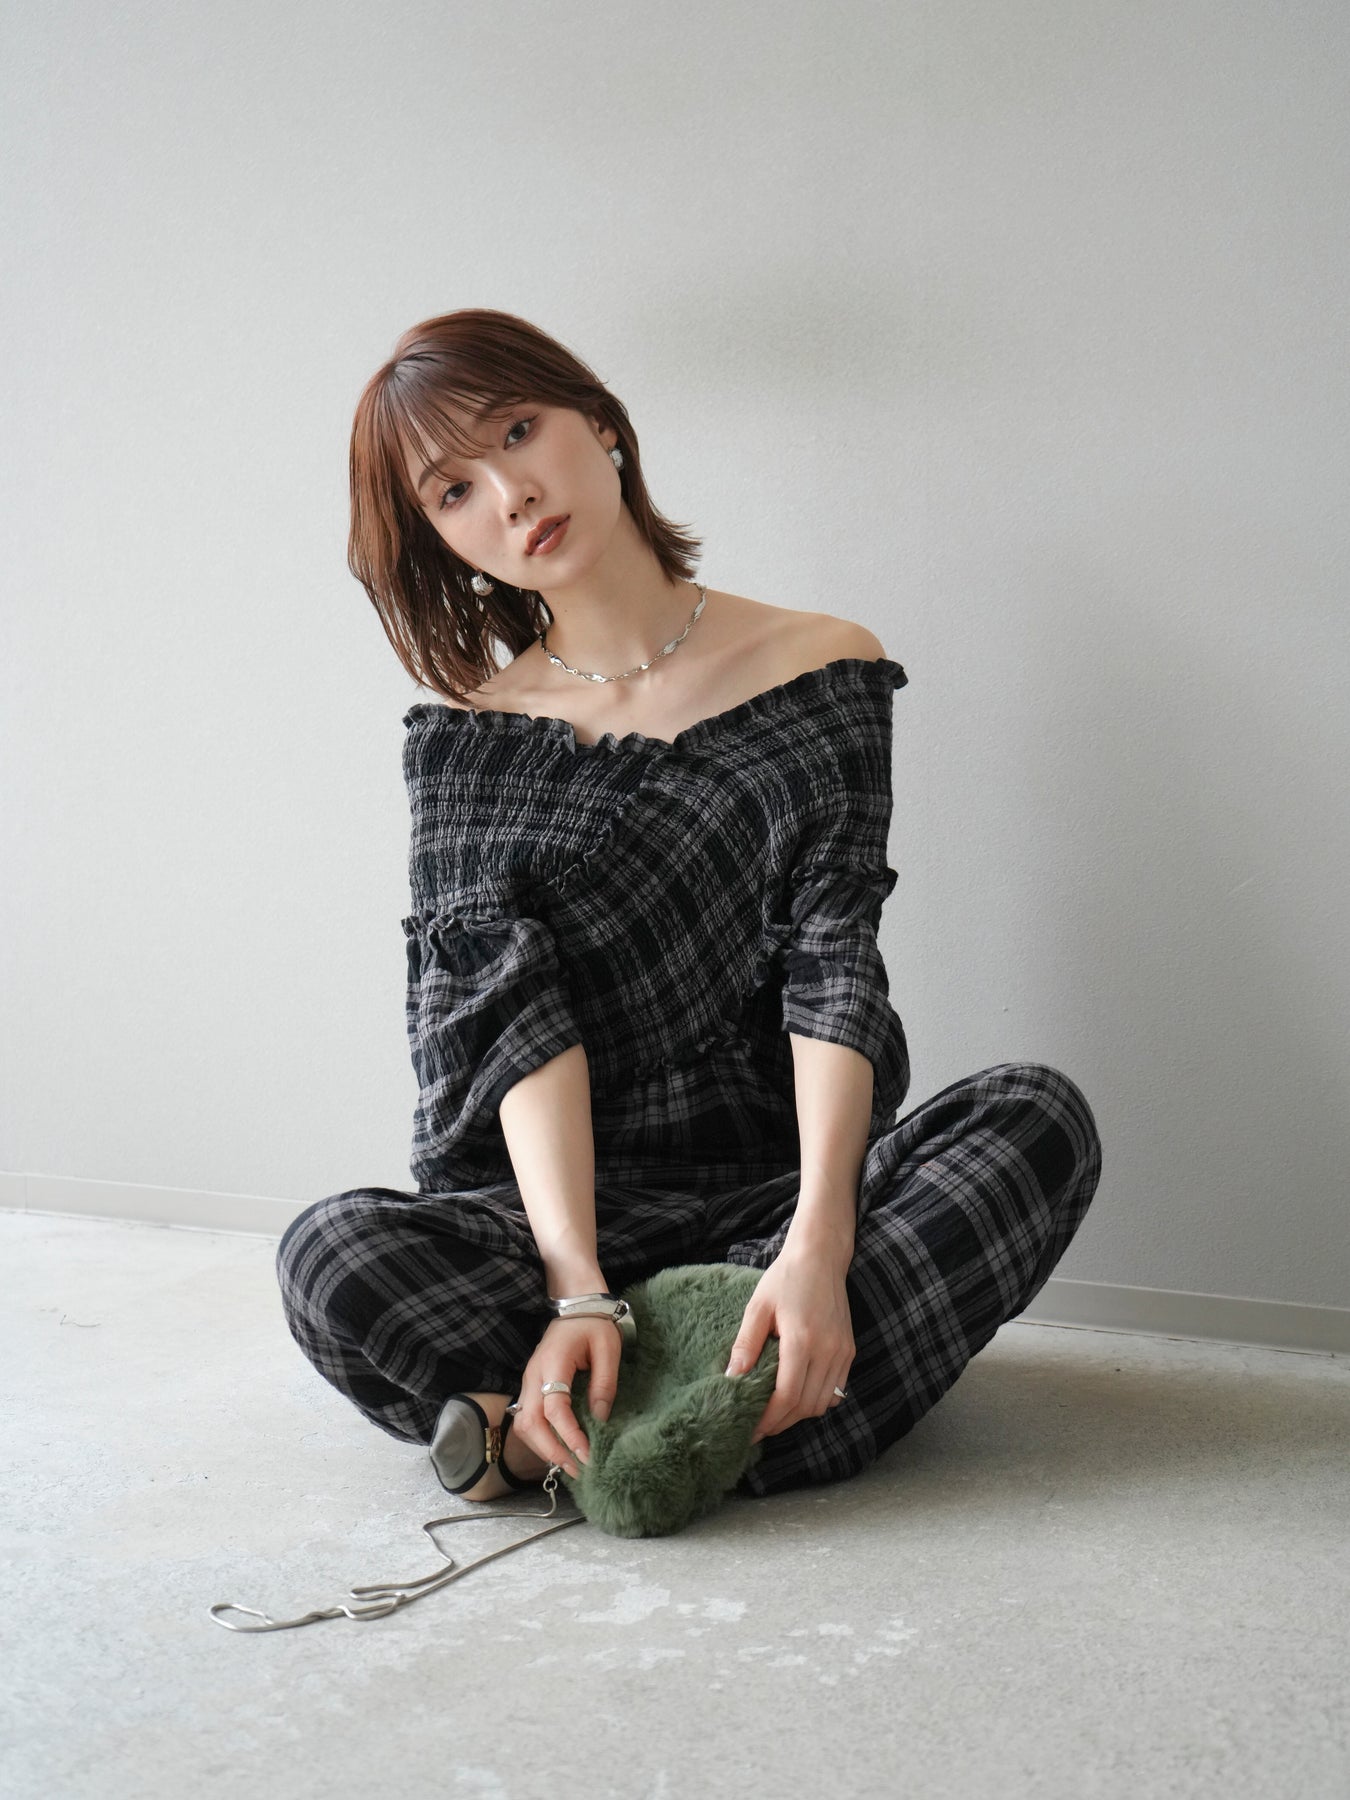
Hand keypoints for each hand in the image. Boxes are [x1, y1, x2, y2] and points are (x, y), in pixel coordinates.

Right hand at [509, 1315, 621, 1476]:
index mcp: (553, 1362)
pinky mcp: (531, 1386)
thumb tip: (599, 1419)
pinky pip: (527, 1419)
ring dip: (543, 1448)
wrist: (575, 1305)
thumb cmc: (594, 1324)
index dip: (568, 1434)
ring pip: (524, 1424)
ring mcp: (529, 1381)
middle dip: (551, 1451)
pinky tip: (559, 1449)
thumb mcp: (609, 1348)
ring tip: (569, 1465)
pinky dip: (541, 1439)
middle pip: (530, 1423)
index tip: (587, 1454)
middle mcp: (534, 1374)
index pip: (554, 1407)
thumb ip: (604, 1383)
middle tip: (578, 1469)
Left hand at [723, 1246, 855, 1443]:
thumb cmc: (785, 1278)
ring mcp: (842, 1352)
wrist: (821, 1257)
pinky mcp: (849, 1351)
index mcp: (802, 1339)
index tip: (750, 1430)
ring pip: (822, 1404)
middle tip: (758, 1428)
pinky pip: (835, 1391)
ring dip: (798, 1415)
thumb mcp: (758, 1307)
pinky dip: (816, 1402)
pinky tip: (797, 1398)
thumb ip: (745, 1344)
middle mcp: (827, 1350)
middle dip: (781, 1423)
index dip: (768, 1419)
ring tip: (774, 1416)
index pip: (787, 1396)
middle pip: (805, 1406)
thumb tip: (731, 1379)